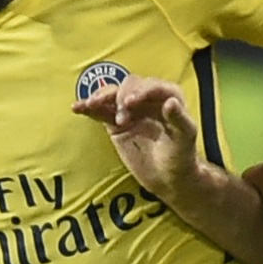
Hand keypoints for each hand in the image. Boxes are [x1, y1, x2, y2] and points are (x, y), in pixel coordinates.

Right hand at [73, 76, 202, 199]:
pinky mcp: (115, 122)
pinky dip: (88, 108)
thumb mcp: (185, 138)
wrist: (169, 178)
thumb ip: (179, 119)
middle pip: (128, 85)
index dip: (140, 90)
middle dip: (121, 96)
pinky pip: (100, 111)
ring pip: (112, 95)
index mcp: (168, 96)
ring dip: (100, 97)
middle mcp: (147, 98)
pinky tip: (77, 108)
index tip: (130, 102)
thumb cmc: (181, 156)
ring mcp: (130, 109)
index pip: (151, 85)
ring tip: (91, 105)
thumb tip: (170, 102)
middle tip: (122, 117)